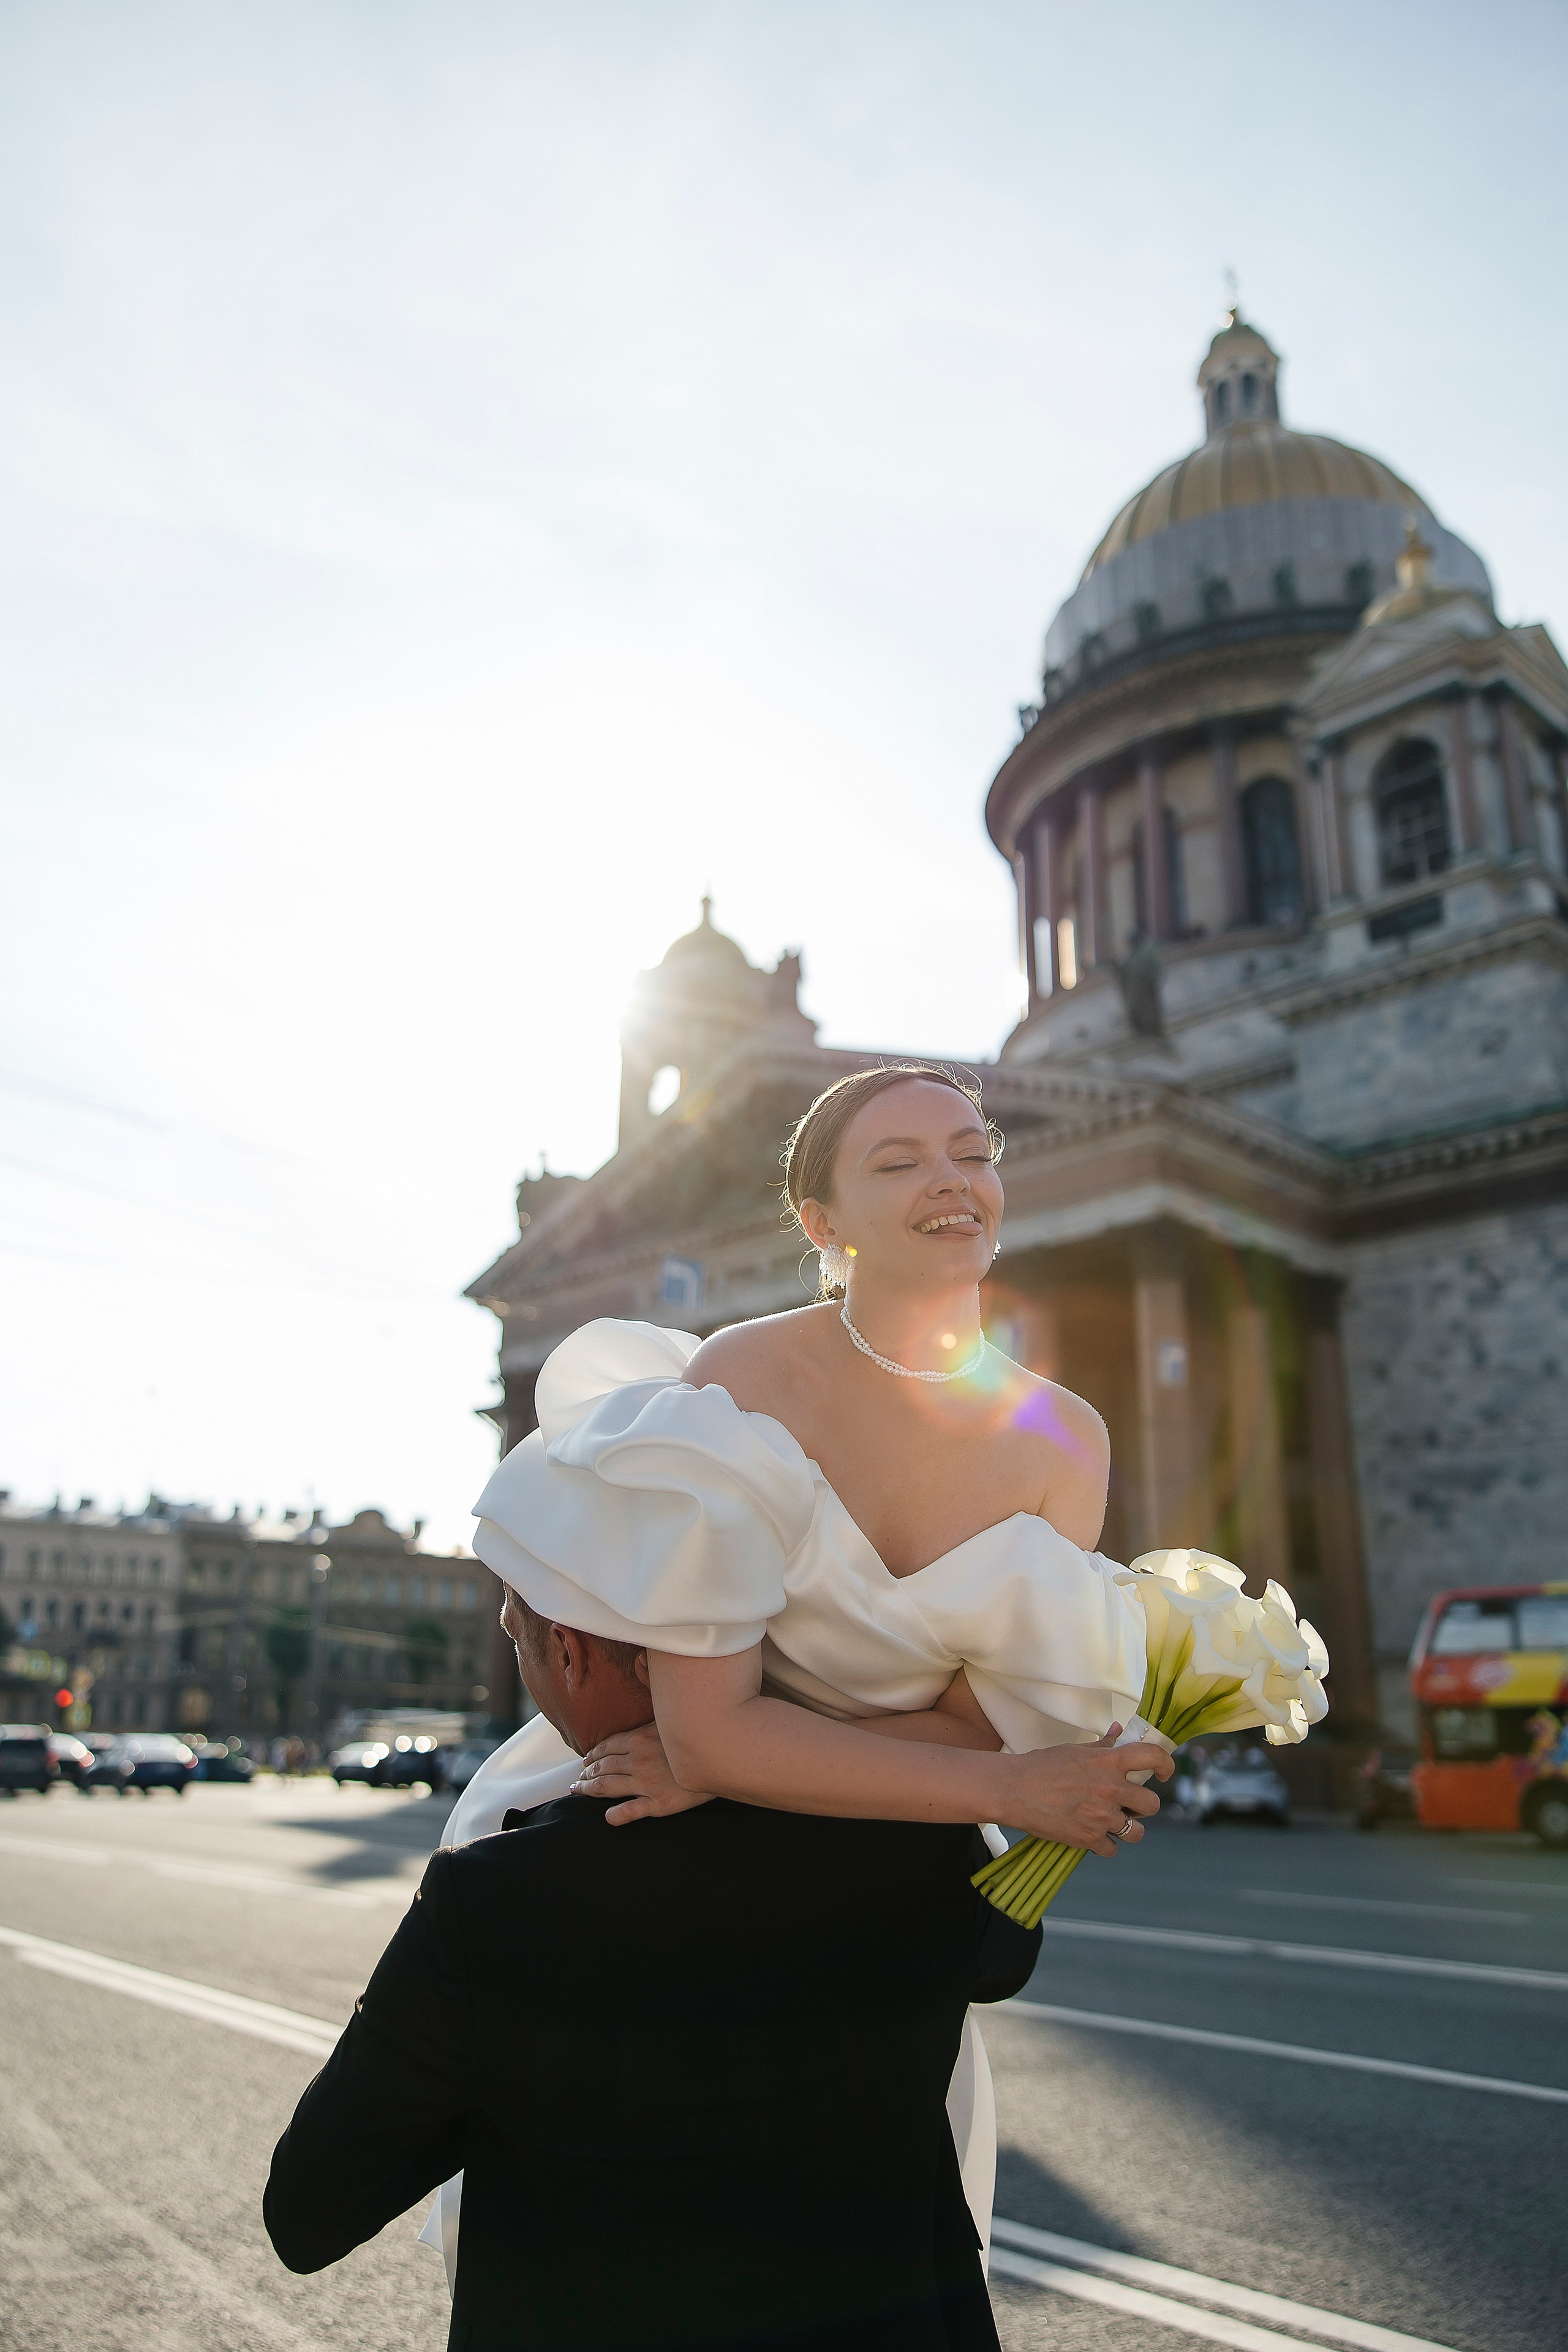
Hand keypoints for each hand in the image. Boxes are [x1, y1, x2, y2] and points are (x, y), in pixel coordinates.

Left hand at [571, 1722, 715, 1826]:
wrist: (722, 1759)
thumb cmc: (695, 1738)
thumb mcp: (670, 1723)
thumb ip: (650, 1722)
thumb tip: (638, 1719)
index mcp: (639, 1739)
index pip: (606, 1748)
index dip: (592, 1755)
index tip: (585, 1761)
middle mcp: (638, 1761)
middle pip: (603, 1768)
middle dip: (587, 1774)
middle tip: (579, 1779)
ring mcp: (646, 1784)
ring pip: (607, 1787)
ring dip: (590, 1790)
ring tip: (580, 1792)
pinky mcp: (657, 1804)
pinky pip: (629, 1812)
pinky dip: (615, 1816)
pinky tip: (608, 1817)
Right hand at [1003, 1725, 1172, 1856]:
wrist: (1013, 1790)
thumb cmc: (1041, 1765)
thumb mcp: (1074, 1750)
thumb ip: (1102, 1745)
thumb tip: (1118, 1731)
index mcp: (1108, 1762)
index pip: (1152, 1757)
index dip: (1166, 1764)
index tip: (1165, 1772)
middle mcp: (1110, 1789)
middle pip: (1152, 1805)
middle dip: (1144, 1807)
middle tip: (1130, 1805)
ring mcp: (1101, 1817)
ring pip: (1136, 1833)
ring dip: (1129, 1829)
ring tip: (1114, 1824)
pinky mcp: (1088, 1839)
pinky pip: (1112, 1849)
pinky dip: (1105, 1845)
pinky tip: (1093, 1835)